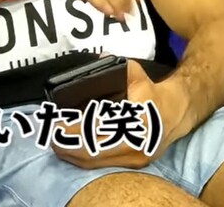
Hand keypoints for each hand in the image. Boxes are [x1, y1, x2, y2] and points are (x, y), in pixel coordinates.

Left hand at [52, 60, 189, 168]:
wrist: (175, 114)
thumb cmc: (151, 93)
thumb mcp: (135, 73)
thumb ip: (116, 64)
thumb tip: (96, 59)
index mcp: (137, 119)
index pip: (98, 129)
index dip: (74, 129)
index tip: (56, 122)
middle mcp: (136, 143)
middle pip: (92, 150)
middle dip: (66, 143)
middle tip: (48, 132)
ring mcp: (135, 157)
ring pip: (95, 161)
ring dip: (71, 153)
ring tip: (53, 140)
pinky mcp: (133, 164)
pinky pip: (102, 165)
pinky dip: (82, 158)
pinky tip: (69, 149)